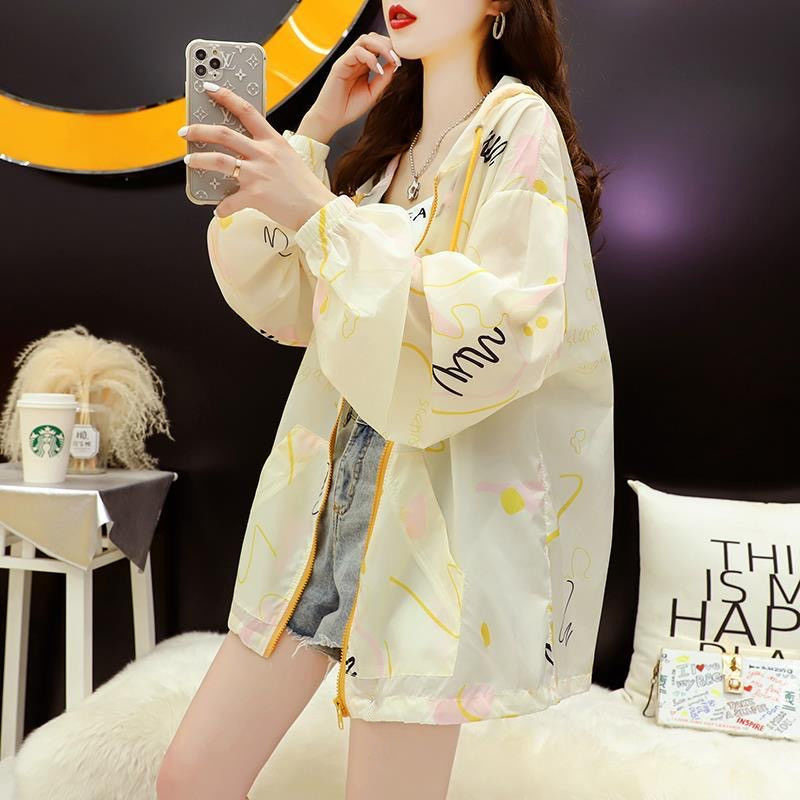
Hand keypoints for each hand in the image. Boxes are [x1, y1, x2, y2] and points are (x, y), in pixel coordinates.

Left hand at [181, 83, 335, 227]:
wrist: (317, 209)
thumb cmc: (305, 187)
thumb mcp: (288, 158)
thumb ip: (267, 152)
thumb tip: (244, 156)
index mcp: (273, 141)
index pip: (246, 110)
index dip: (225, 96)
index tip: (209, 88)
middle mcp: (264, 154)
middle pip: (224, 134)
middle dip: (199, 130)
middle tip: (186, 131)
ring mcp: (258, 174)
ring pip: (219, 161)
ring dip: (199, 160)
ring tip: (189, 161)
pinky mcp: (255, 195)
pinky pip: (230, 201)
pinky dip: (222, 207)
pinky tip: (219, 209)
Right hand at [306, 32, 401, 134]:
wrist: (332, 119)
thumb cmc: (349, 107)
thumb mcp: (373, 93)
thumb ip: (384, 79)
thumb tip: (395, 64)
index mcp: (363, 64)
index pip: (378, 45)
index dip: (391, 49)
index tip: (401, 61)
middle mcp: (355, 59)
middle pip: (373, 37)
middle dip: (388, 44)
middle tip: (398, 58)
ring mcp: (347, 60)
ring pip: (365, 39)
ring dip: (381, 46)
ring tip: (391, 59)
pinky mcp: (340, 65)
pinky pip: (356, 52)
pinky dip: (369, 58)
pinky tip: (377, 69)